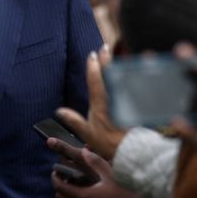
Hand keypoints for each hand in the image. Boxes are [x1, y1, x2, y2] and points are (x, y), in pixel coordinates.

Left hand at [48, 143, 144, 197]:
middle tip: (63, 178)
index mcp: (83, 196)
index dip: (55, 178)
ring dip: (66, 197)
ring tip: (73, 187)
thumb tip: (84, 151)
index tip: (55, 172)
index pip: (60, 187)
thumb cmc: (125, 194)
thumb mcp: (111, 175)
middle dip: (59, 188)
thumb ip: (95, 163)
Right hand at [56, 46, 125, 160]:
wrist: (131, 150)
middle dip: (106, 58)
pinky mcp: (137, 103)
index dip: (93, 66)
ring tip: (120, 54)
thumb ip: (74, 120)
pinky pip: (135, 85)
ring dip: (120, 63)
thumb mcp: (88, 134)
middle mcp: (113, 98)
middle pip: (110, 73)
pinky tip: (135, 70)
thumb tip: (59, 112)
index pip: (95, 80)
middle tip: (105, 47)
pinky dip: (134, 75)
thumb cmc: (109, 143)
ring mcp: (125, 99)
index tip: (92, 55)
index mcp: (100, 103)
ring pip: (123, 76)